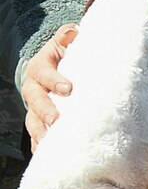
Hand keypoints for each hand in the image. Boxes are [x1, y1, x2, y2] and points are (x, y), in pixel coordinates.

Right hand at [22, 24, 75, 147]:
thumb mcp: (65, 43)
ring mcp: (34, 107)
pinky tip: (46, 157)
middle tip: (56, 120)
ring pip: (33, 121)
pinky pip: (36, 135)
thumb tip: (73, 31)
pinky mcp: (39, 121)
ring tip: (50, 144)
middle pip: (35, 101)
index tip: (68, 88)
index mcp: (40, 68)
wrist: (57, 68)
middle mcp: (33, 88)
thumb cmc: (66, 55)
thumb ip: (68, 36)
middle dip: (45, 110)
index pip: (44, 74)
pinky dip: (40, 146)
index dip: (54, 80)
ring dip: (40, 132)